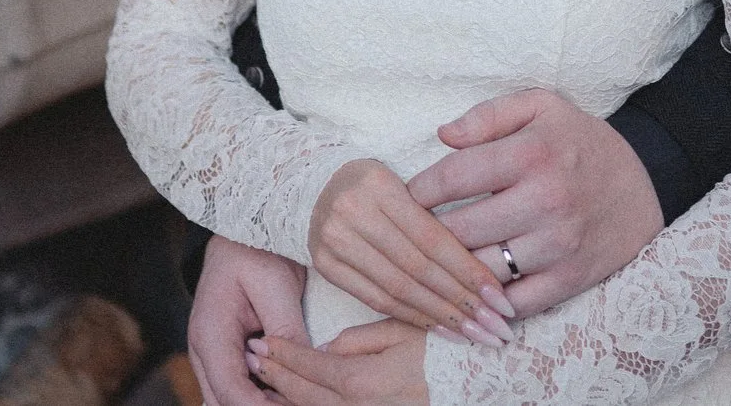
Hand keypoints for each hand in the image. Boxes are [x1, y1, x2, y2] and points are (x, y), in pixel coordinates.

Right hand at [187, 236, 308, 405]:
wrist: (241, 229)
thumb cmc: (256, 249)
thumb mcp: (276, 283)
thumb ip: (286, 328)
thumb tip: (302, 367)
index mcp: (210, 332)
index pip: (230, 390)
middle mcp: (204, 350)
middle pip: (223, 402)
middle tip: (301, 403)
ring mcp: (211, 353)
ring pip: (227, 398)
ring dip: (260, 402)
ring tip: (298, 397)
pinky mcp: (225, 353)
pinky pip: (237, 385)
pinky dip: (259, 393)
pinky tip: (287, 390)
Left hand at [249, 320, 427, 405]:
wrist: (476, 382)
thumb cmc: (442, 353)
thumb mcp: (400, 332)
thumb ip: (356, 340)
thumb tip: (325, 350)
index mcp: (360, 380)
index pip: (309, 366)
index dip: (283, 354)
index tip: (263, 342)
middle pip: (303, 395)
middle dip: (275, 375)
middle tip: (254, 358)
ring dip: (285, 399)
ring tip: (265, 384)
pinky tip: (296, 401)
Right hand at [308, 158, 514, 343]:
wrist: (318, 185)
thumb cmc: (378, 186)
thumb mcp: (406, 185)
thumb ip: (436, 218)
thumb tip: (485, 268)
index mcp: (381, 185)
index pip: (433, 238)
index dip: (469, 270)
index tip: (500, 297)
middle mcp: (354, 212)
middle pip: (417, 267)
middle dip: (461, 301)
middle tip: (495, 326)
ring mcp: (335, 240)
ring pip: (398, 288)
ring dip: (440, 316)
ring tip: (473, 334)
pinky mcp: (324, 265)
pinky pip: (374, 299)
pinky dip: (410, 316)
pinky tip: (439, 328)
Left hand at [406, 88, 664, 316]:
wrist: (647, 185)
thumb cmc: (581, 144)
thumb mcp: (542, 108)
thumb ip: (489, 116)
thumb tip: (443, 136)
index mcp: (533, 154)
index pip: (455, 177)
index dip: (420, 190)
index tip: (406, 197)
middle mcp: (546, 201)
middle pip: (461, 229)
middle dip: (426, 234)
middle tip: (409, 235)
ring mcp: (558, 246)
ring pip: (482, 271)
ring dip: (453, 269)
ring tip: (434, 262)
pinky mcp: (570, 280)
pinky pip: (514, 303)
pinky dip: (487, 302)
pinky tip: (470, 290)